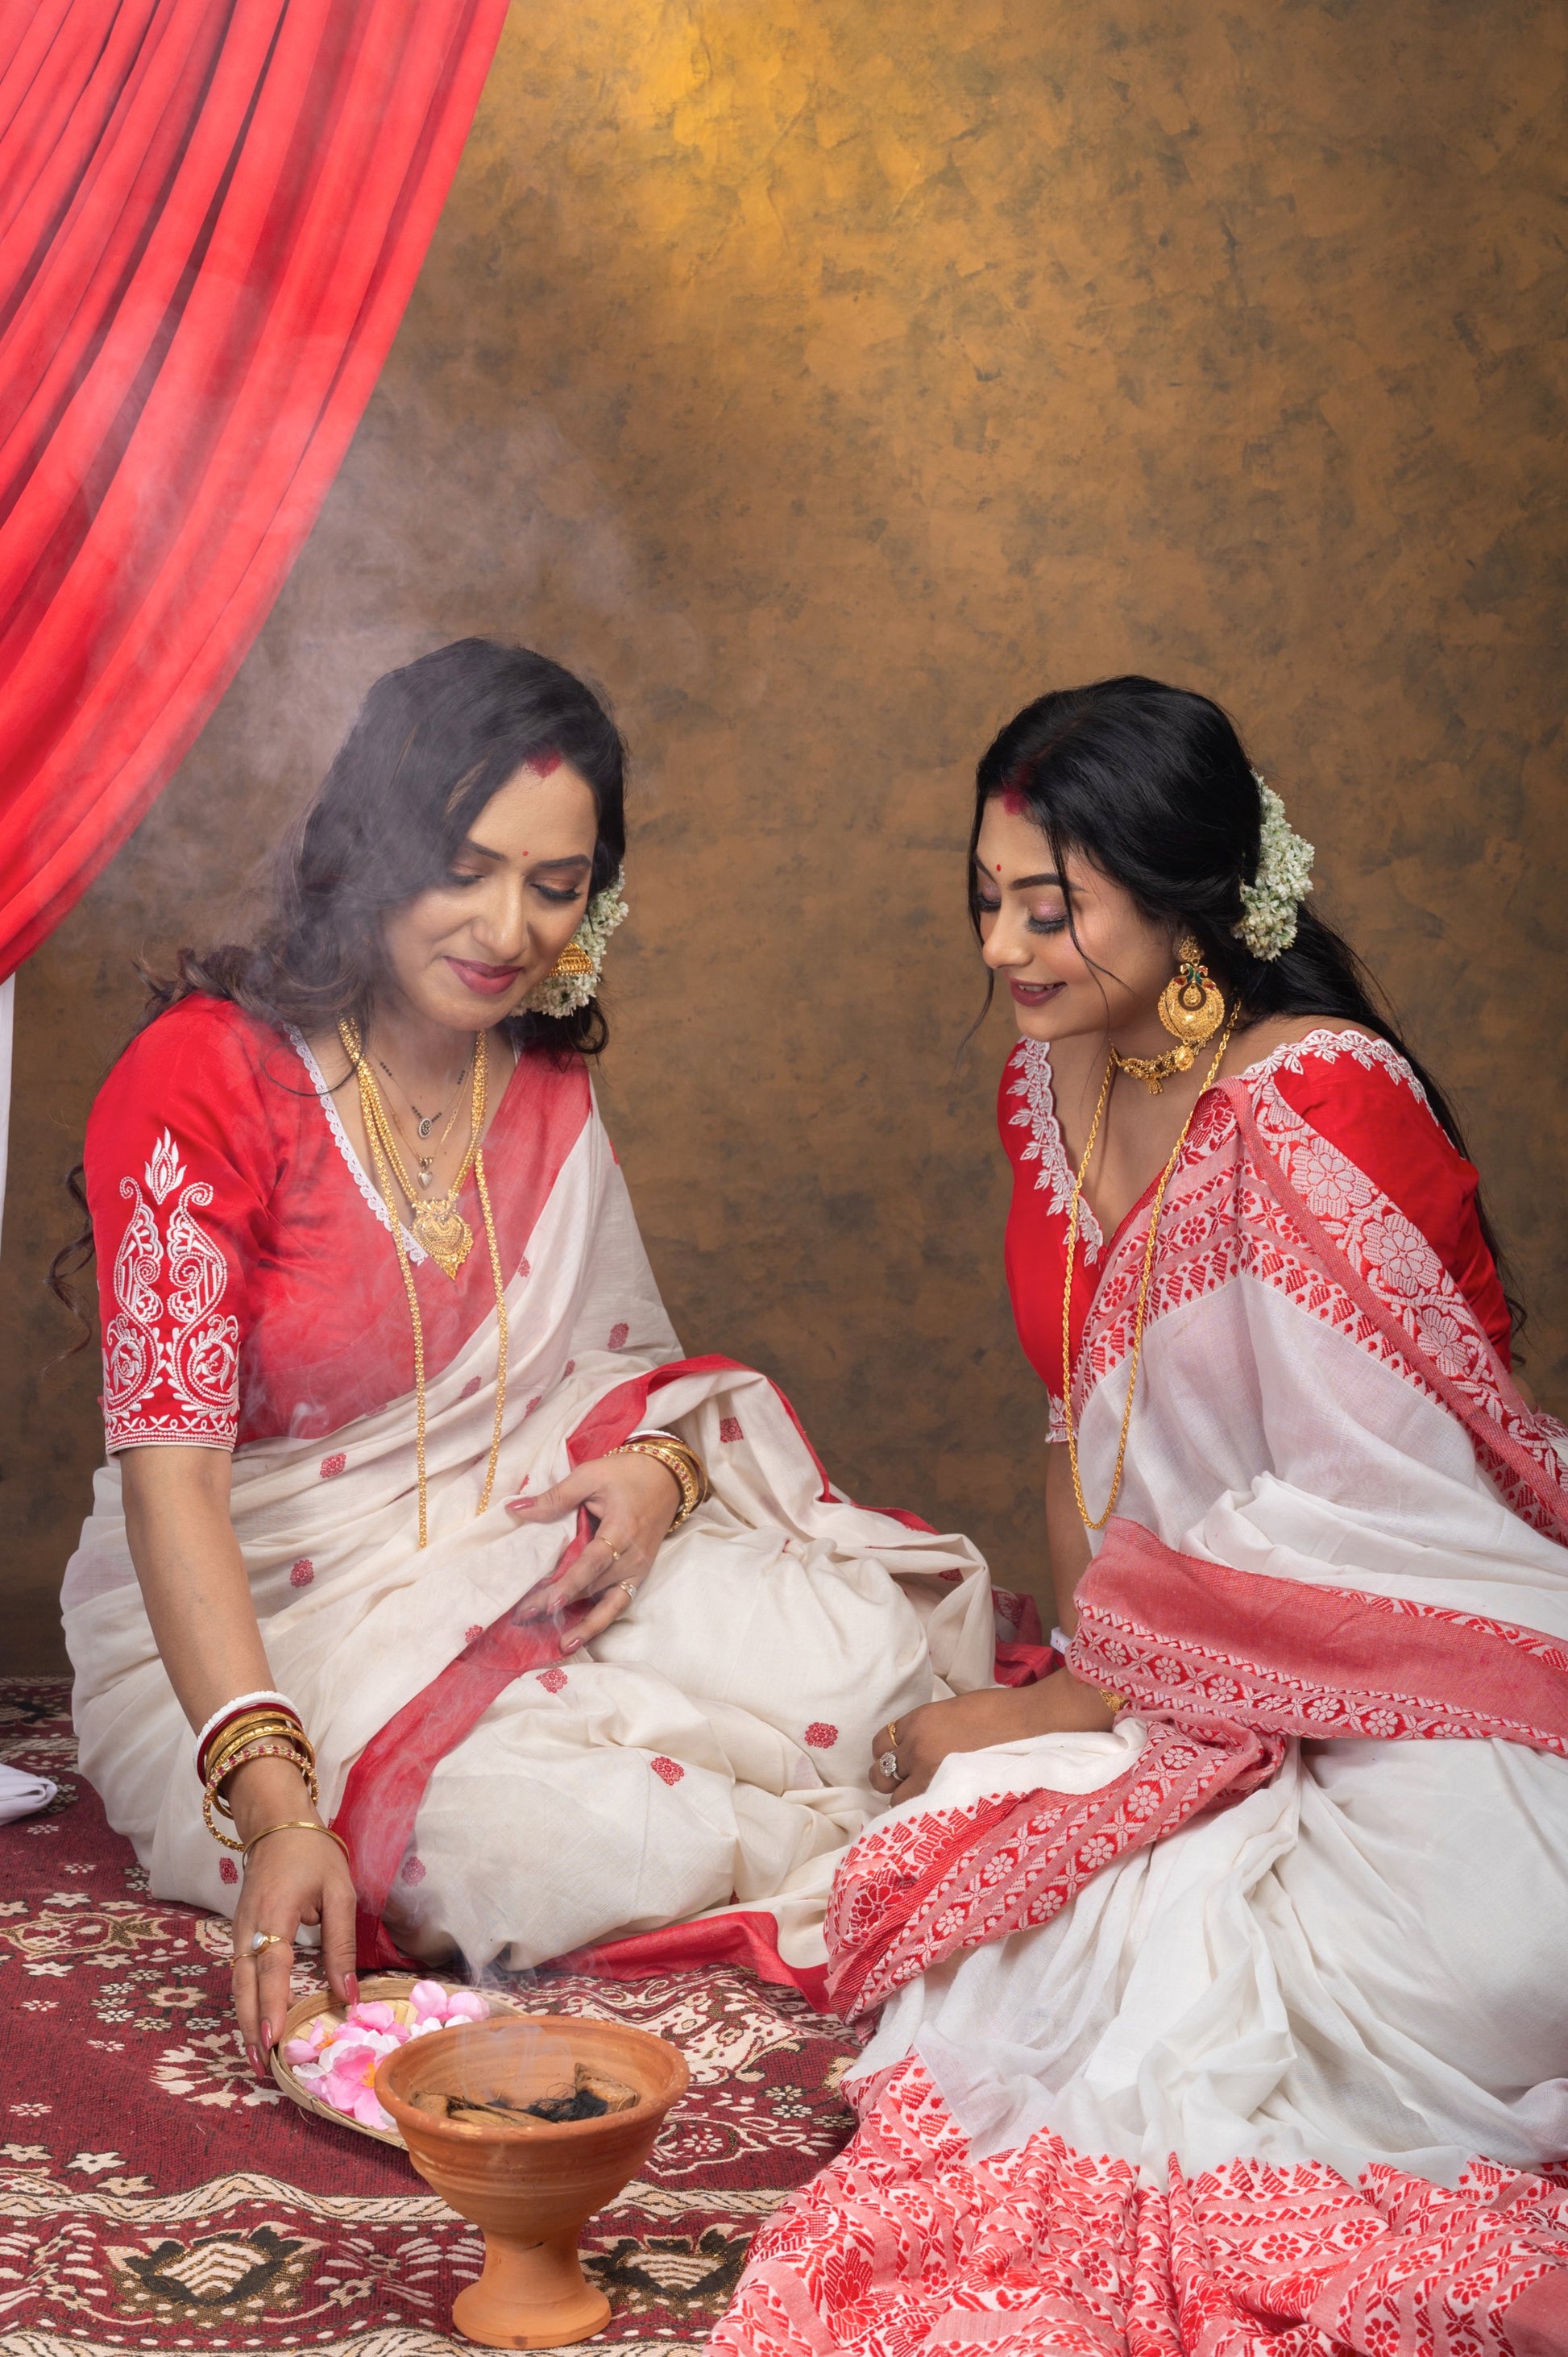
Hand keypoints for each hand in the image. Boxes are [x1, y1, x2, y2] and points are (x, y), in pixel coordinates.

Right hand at [226, 1758, 357, 2077]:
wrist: (276, 1823)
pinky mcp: (239, 1933)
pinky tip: (256, 2023)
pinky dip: (245, 2000)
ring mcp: (239, 1930)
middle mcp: (249, 1925)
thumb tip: (347, 1995)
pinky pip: (240, 1973)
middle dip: (250, 2024)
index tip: (273, 2036)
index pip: (271, 1965)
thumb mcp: (339, 1892)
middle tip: (262, 2064)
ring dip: (245, 2018)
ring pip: (237, 1982)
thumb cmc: (313, 1854)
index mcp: (275, 1911)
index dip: (271, 2002)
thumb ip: (341, 1943)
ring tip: (257, 2056)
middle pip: (244, 1983)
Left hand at [507, 1451, 680, 1648]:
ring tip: (560, 1646)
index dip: (570, 1584)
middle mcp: (633, 1556)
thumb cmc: (627, 1473)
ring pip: (608, 1602)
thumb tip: (515, 1510)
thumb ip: (555, 1497)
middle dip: (559, 1604)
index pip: (592, 1563)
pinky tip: (581, 1636)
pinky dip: (601, 1621)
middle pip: (593, 1586)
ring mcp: (639, 1568)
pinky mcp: (640, 1574)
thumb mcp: (590, 1475)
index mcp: (622, 1529)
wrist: (667, 1476)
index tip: (547, 1602)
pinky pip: (620, 1602)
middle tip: (523, 1617)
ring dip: (583, 1624)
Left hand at [869, 1671, 1118, 1801]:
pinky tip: (939, 1814)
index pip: (880, 1744)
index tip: (900, 1764)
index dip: (889, 1756)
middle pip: (882, 1776)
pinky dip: (926, 1817)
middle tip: (913, 1785)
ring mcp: (931, 1775)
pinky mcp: (950, 1796)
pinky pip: (921, 1815)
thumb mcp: (954, 1712)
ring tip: (932, 1801)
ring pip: (897, 1801)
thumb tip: (920, 1753)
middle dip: (894, 1782)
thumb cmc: (1001, 1713)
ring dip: (909, 1802)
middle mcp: (917, 1747)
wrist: (1033, 1725)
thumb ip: (930, 1732)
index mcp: (918, 1721)